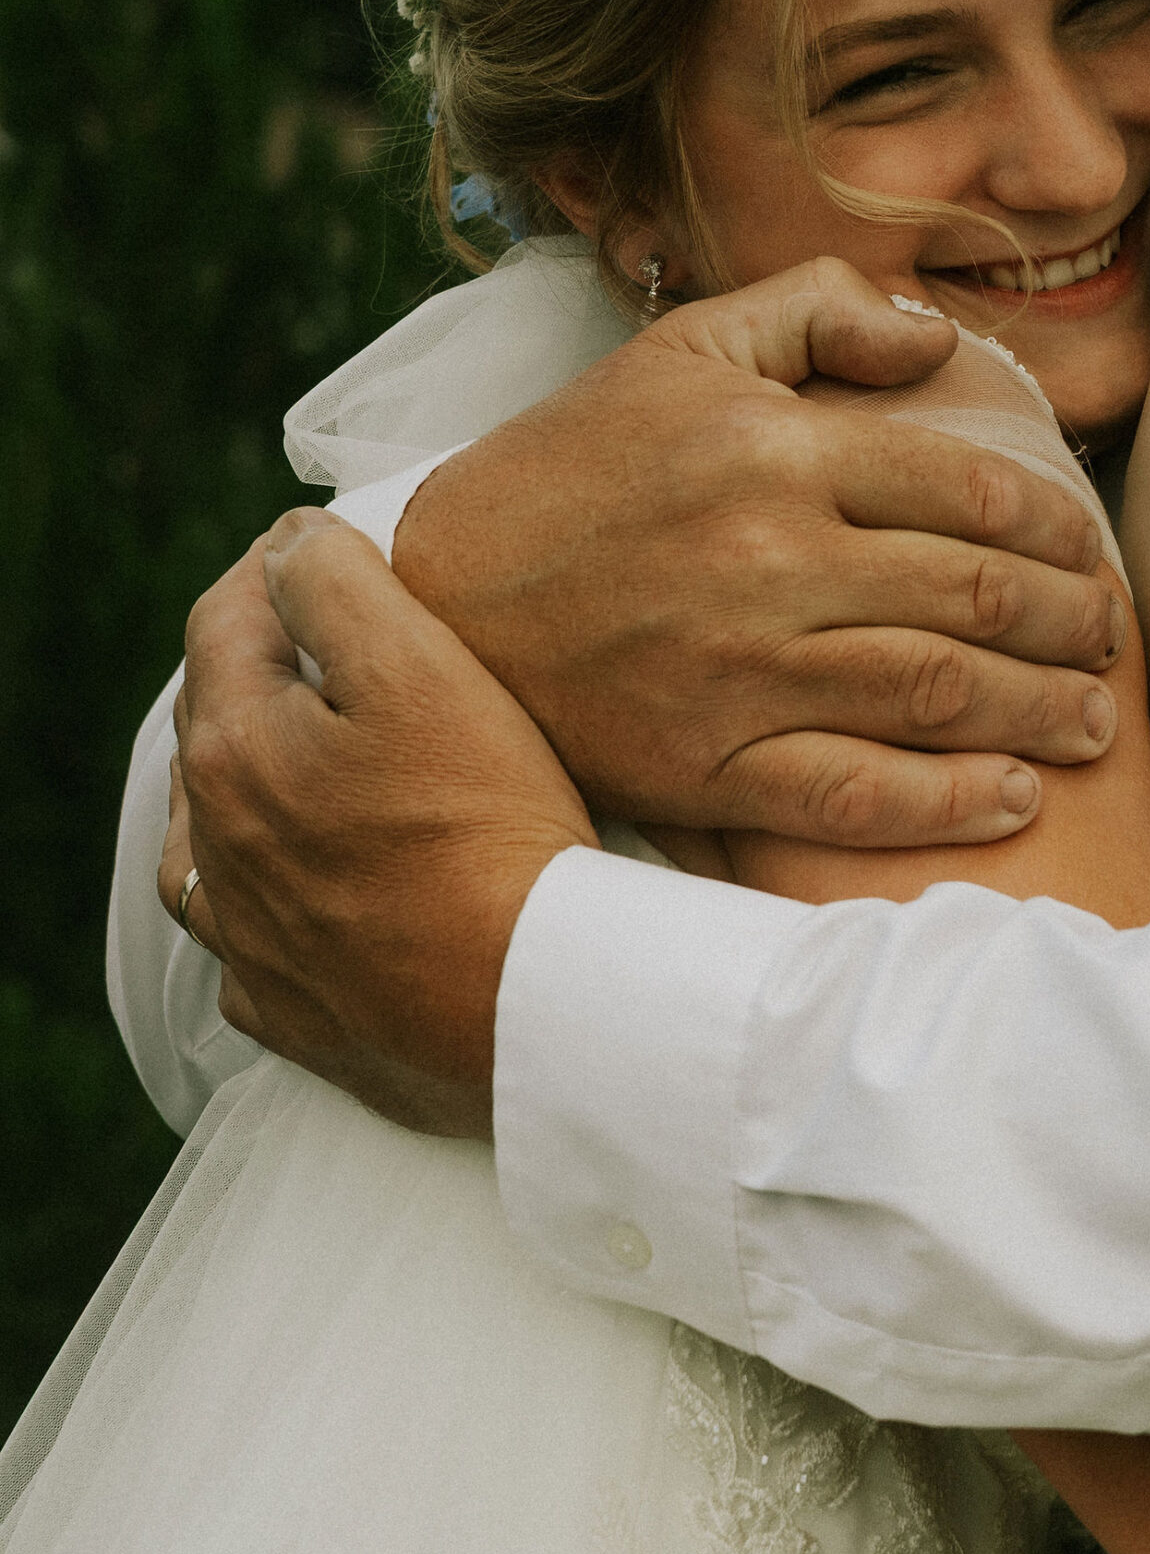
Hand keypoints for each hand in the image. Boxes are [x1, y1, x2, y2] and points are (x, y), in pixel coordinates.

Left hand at [170, 512, 596, 1129]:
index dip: (278, 565)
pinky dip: (273, 889)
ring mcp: (248, 939)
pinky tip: (320, 879)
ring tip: (312, 751)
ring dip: (250, 776)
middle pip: (217, 716)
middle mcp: (216, 848)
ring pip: (214, 832)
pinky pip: (254, 933)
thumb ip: (335, 584)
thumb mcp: (419, 665)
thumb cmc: (484, 827)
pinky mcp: (291, 1010)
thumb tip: (287, 543)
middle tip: (341, 634)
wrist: (529, 1007)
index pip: (224, 617)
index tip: (333, 544)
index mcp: (232, 750)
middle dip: (267, 661)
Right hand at [393, 259, 1119, 845]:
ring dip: (1040, 708)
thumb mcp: (685, 347)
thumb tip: (937, 340)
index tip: (1089, 553)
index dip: (1057, 529)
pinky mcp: (704, 767)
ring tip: (1093, 717)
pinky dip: (947, 804)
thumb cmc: (575, 464)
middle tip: (1108, 637)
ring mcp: (738, 673)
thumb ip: (818, 313)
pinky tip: (1013, 797)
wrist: (437, 590)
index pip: (968, 490)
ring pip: (935, 693)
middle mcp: (769, 559)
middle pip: (973, 596)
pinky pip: (852, 796)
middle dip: (1071, 622)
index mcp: (773, 451)